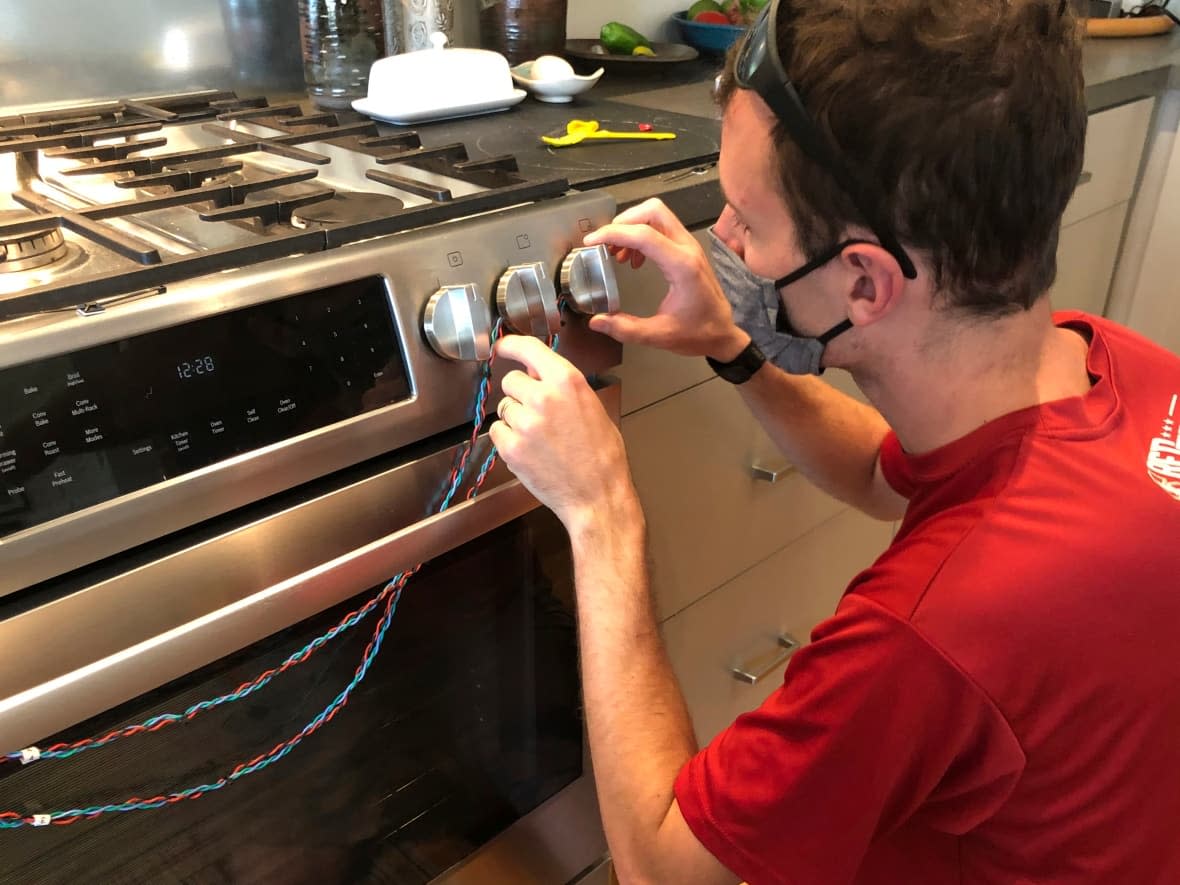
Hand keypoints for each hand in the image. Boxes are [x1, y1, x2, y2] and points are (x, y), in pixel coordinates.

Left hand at [490, 335, 639, 536]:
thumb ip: (563, 387)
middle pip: (510, 381)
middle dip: (519, 393)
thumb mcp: (592, 408)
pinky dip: (508, 439)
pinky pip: (497, 432)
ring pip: (504, 408)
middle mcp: (544, 397)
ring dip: (515, 419)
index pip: (529, 349)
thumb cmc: (602, 456)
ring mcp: (526, 423)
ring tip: (540, 438)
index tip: (501, 346)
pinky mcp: (512, 448)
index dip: (510, 345)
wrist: (597, 496)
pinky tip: (530, 451)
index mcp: (568, 382)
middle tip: (536, 413)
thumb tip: (535, 373)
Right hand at [583, 198, 747, 360]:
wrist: (723, 334)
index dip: (613, 234)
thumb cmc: (698, 333)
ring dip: (633, 227)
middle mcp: (688, 249)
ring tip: (617, 253)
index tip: (591, 242)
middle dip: (624, 221)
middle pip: (653, 211)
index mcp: (682, 266)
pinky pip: (663, 228)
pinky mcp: (688, 250)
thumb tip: (597, 322)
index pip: (644, 234)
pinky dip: (642, 234)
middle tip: (605, 243)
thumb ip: (625, 329)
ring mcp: (690, 246)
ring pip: (658, 215)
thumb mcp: (659, 336)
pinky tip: (634, 259)